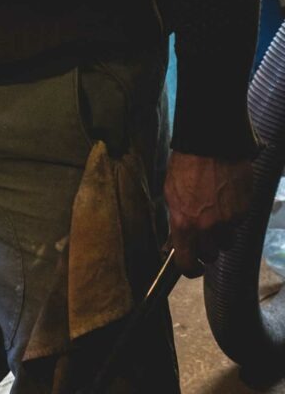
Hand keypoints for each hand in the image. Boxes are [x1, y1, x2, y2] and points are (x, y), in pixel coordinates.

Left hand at [163, 150, 253, 276]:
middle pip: (210, 255)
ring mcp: (228, 221)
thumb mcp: (170, 194)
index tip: (192, 266)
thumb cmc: (185, 166)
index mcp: (184, 224)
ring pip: (226, 242)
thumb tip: (176, 241)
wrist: (210, 145)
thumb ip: (176, 221)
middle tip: (203, 233)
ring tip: (215, 213)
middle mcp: (207, 228)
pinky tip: (225, 200)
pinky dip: (232, 218)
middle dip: (206, 247)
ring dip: (221, 234)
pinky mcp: (243, 211)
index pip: (187, 263)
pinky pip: (238, 225)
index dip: (189, 268)